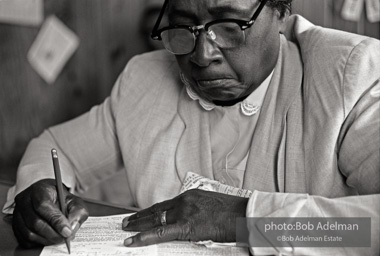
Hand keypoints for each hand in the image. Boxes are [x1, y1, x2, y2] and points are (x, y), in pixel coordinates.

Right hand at [12, 179, 88, 247]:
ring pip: (29, 233)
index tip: (67, 231)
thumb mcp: (74, 201)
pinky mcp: (15, 225)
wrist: (49, 198)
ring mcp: (17, 213)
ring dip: (47, 240)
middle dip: (53, 234)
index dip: (56, 221)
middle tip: (65, 238)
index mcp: (39, 190)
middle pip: (35, 222)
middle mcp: (25, 200)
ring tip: (59, 238)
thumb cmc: (61, 199)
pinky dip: (39, 242)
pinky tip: (49, 239)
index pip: (43, 206)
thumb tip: (73, 227)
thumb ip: (78, 212)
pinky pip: (25, 240)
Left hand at [122, 189, 247, 246]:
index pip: (164, 205)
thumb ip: (196, 212)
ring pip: (155, 220)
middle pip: (156, 210)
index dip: (150, 211)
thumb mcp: (211, 206)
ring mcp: (185, 213)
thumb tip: (187, 223)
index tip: (140, 215)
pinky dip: (144, 237)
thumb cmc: (233, 212)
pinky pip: (161, 233)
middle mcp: (184, 201)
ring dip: (138, 226)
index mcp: (190, 196)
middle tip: (126, 222)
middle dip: (139, 217)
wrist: (245, 214)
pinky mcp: (187, 226)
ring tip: (126, 230)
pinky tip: (133, 241)